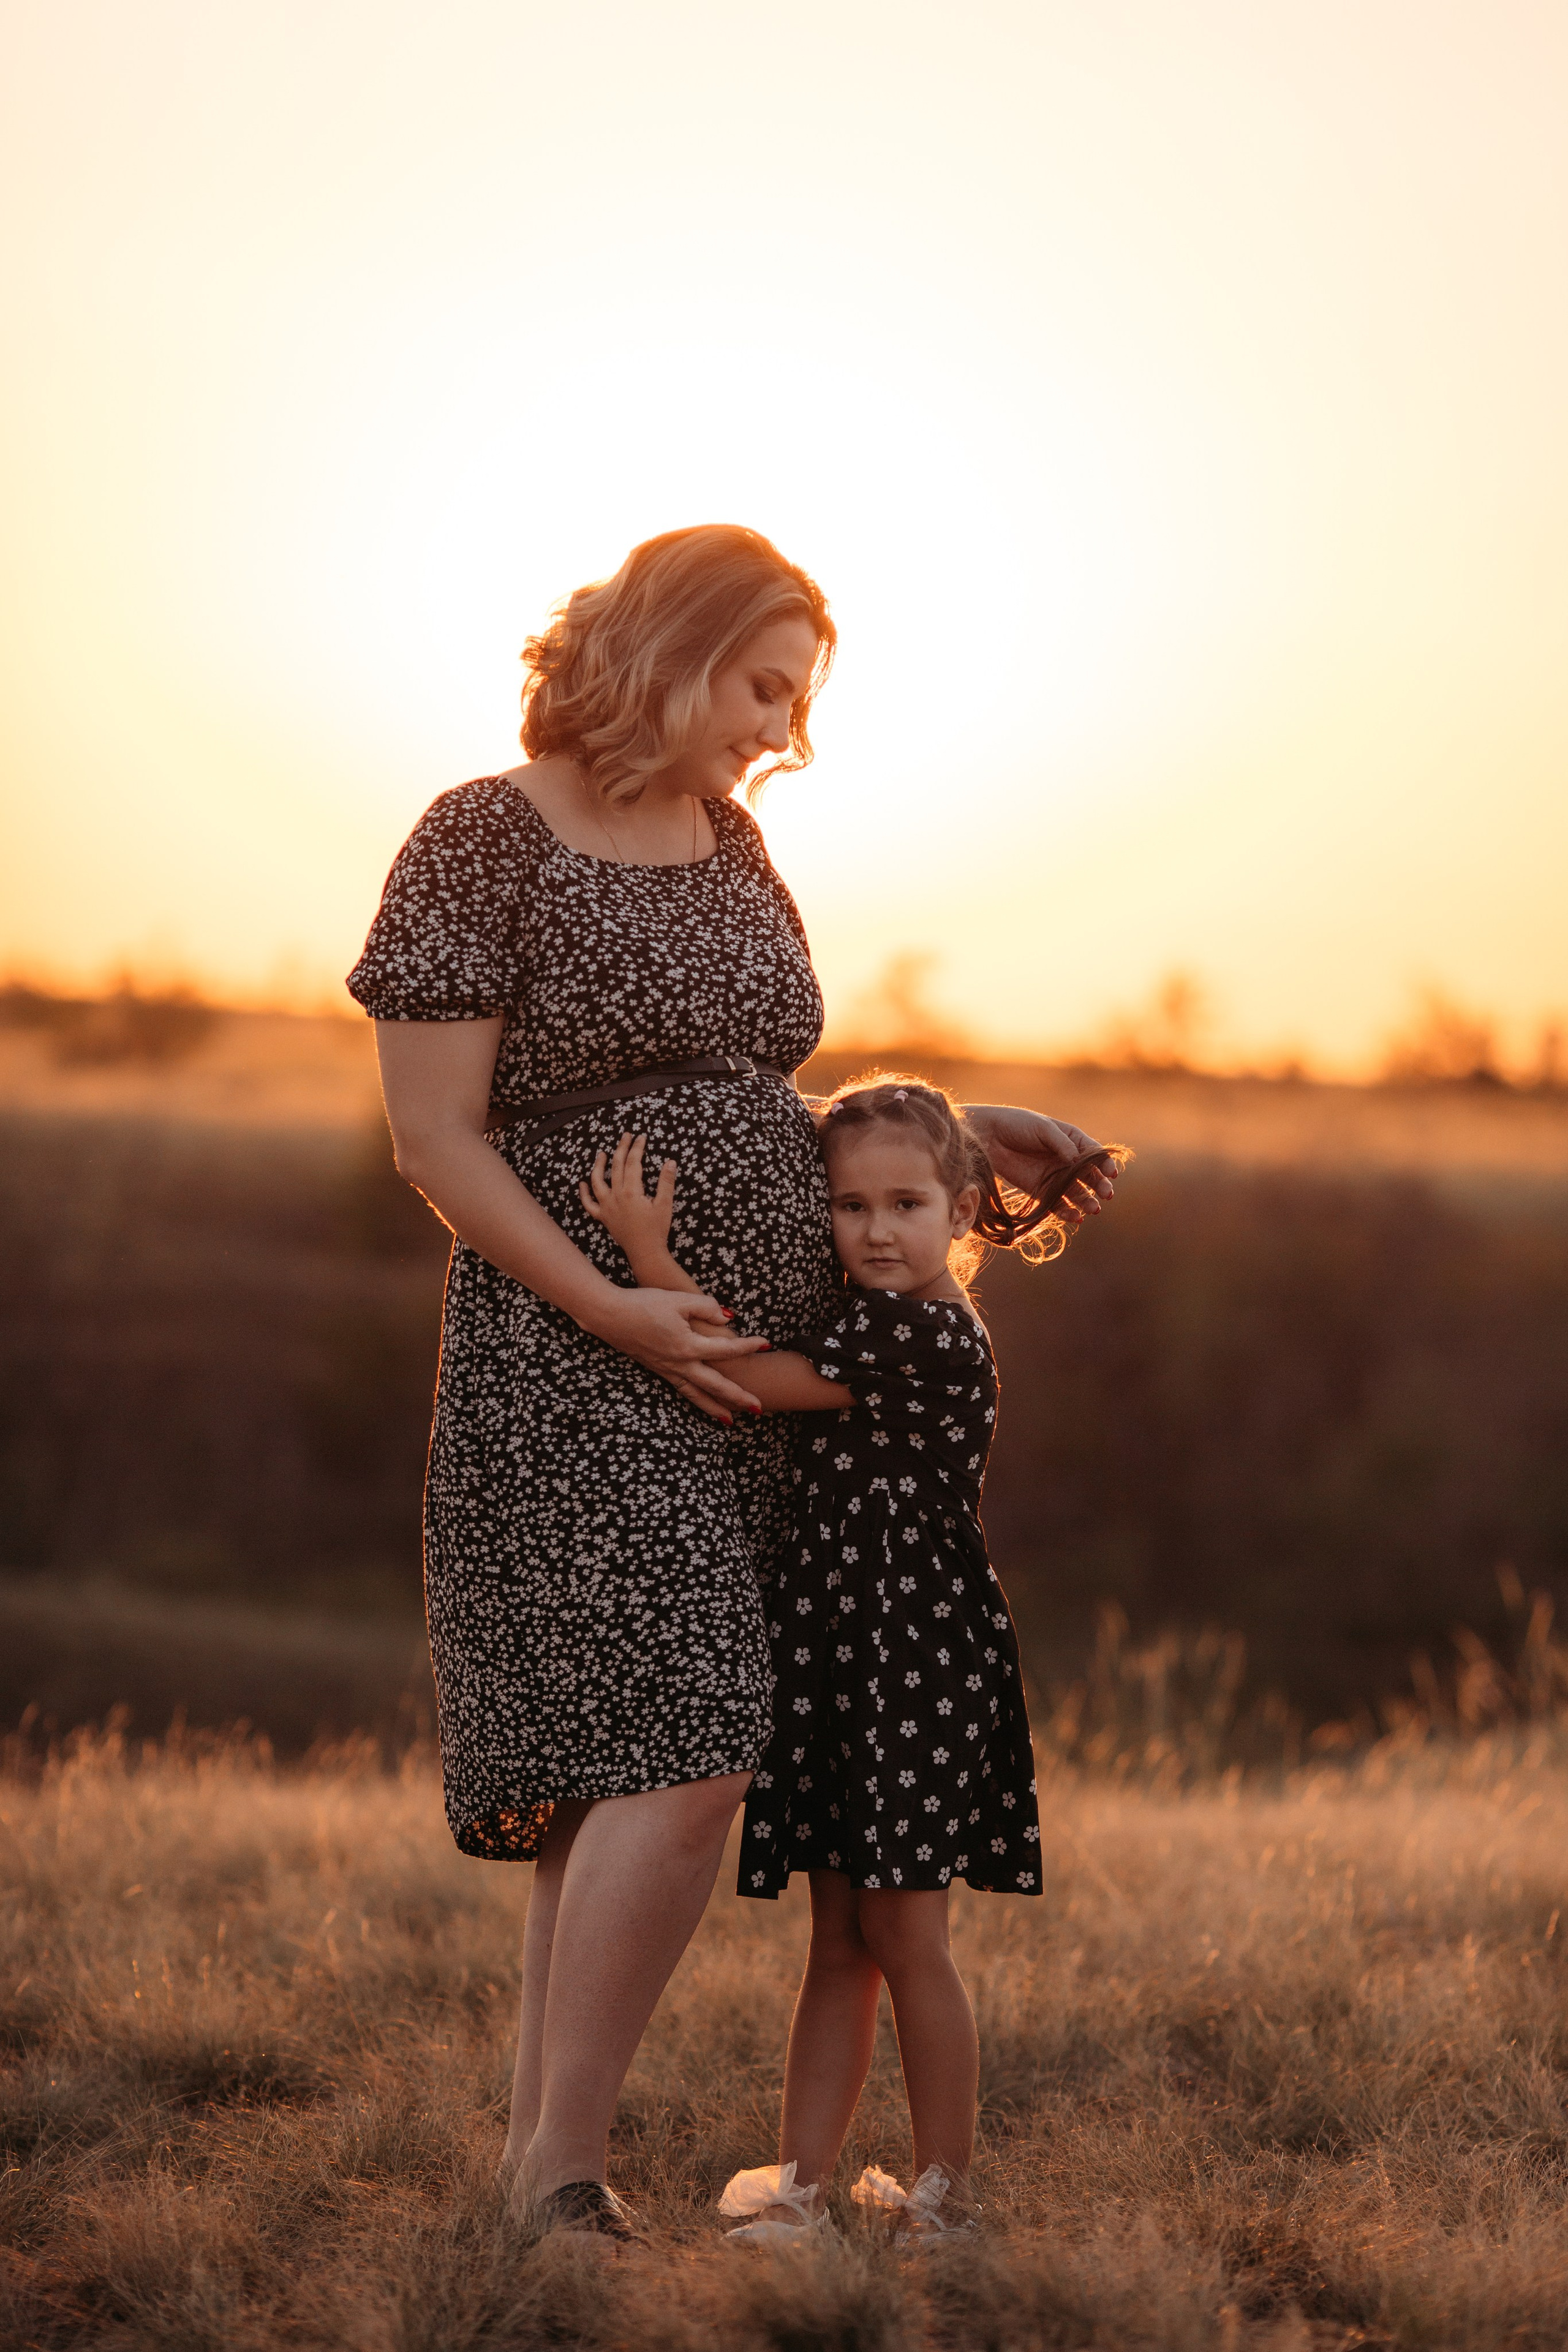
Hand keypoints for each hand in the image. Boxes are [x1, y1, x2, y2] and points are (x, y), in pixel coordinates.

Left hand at [580, 1132, 677, 1266]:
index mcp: (631, 1191)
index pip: (633, 1162)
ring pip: (597, 1181)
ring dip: (598, 1165)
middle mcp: (615, 1196)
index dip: (637, 1147)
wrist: (645, 1252)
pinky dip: (584, 1193)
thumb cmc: (657, 1230)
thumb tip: (670, 1162)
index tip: (641, 1137)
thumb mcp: (665, 1204)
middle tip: (626, 1136)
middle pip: (616, 1166)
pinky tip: (582, 1183)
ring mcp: (607, 1207)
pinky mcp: (603, 1217)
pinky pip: (589, 1204)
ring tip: (601, 1154)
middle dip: (621, 1148)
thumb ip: (666, 1182)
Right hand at [588, 1284, 766, 1423]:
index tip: (766, 1344)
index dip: (748, 1346)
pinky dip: (695, 1400)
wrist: (609, 1315)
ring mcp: (667, 1369)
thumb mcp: (679, 1299)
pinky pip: (681, 1390)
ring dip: (715, 1408)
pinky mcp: (657, 1369)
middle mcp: (680, 1363)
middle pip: (716, 1385)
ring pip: (696, 1394)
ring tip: (732, 1421)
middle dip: (738, 1397)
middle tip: (759, 1408)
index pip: (726, 1350)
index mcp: (688, 1345)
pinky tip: (701, 1403)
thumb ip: (707, 1307)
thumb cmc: (643, 1303)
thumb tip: (728, 1319)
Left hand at [965, 1104, 1117, 1225]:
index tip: (1111, 1173)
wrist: (987, 1137)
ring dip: (1086, 1201)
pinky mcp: (1039, 1190)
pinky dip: (1067, 1211)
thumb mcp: (1043, 1128)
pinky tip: (1075, 1217)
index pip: (1094, 1153)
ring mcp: (1054, 1176)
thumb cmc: (1016, 1125)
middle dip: (1099, 1185)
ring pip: (1076, 1192)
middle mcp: (1066, 1159)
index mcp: (1072, 1139)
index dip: (1104, 1163)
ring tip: (1094, 1209)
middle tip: (1107, 1194)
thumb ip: (1061, 1144)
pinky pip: (1057, 1203)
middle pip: (1089, 1175)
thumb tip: (1076, 1161)